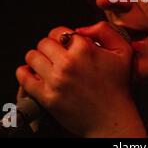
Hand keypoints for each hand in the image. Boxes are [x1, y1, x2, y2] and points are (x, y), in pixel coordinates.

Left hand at [16, 21, 146, 136]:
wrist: (111, 119)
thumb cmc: (118, 85)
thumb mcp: (123, 51)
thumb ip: (104, 31)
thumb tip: (81, 28)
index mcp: (84, 49)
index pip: (59, 31)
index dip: (61, 36)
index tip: (65, 44)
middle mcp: (68, 63)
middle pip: (43, 43)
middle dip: (49, 46)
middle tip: (56, 54)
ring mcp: (56, 80)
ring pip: (32, 57)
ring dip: (37, 58)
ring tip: (46, 64)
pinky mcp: (47, 97)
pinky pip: (24, 78)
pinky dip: (24, 73)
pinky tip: (33, 73)